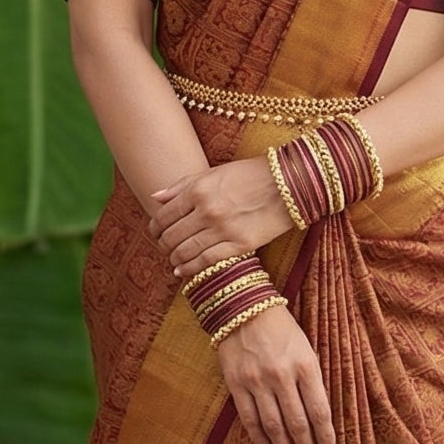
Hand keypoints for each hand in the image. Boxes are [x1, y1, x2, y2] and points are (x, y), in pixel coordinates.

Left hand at [150, 157, 292, 274]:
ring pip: (185, 252)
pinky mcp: (240, 245)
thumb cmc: (251, 174)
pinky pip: (207, 262)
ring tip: (173, 260)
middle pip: (171, 236)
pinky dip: (190, 269)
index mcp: (199, 190)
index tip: (155, 232)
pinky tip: (182, 272)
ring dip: (174, 259)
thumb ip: (182, 185)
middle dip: (162, 245)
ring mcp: (223, 230)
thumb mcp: (213, 172)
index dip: (154, 228)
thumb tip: (155, 197)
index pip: (164, 216)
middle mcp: (207, 211)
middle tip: (163, 248)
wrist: (289, 183)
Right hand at [218, 305, 335, 443]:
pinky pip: (249, 418)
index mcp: (305, 365)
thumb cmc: (281, 328)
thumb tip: (318, 415)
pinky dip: (259, 438)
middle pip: (297, 422)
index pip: (319, 410)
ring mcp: (257, 381)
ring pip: (274, 425)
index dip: (325, 435)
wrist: (242, 307)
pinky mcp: (236, 384)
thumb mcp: (306, 347)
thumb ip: (312, 379)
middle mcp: (281, 376)